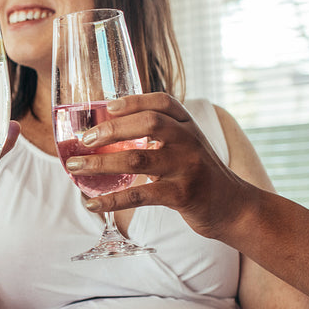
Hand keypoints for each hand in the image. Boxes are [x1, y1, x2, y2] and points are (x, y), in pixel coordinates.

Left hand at [64, 93, 253, 239]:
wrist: (234, 207)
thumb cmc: (200, 174)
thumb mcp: (187, 146)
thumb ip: (161, 134)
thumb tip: (109, 131)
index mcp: (188, 125)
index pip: (162, 102)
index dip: (133, 101)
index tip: (108, 106)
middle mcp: (189, 141)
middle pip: (147, 124)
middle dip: (110, 129)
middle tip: (84, 140)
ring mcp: (186, 167)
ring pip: (137, 159)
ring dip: (100, 163)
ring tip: (75, 167)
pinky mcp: (182, 195)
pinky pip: (139, 195)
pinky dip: (111, 200)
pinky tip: (92, 204)